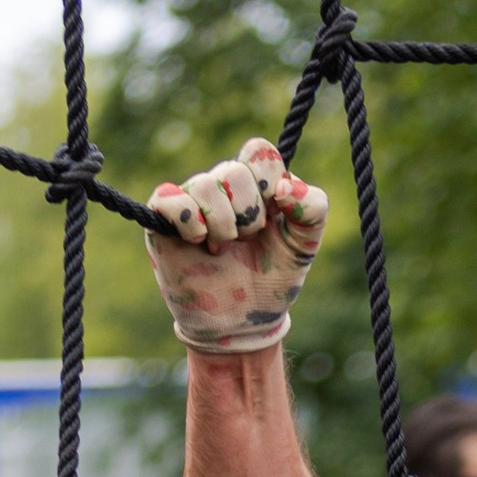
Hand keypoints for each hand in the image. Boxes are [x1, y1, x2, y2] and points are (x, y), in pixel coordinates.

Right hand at [147, 139, 328, 355]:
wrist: (240, 325)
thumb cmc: (270, 282)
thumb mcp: (304, 245)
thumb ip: (313, 208)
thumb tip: (285, 186)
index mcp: (256, 185)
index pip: (259, 152)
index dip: (268, 182)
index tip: (273, 216)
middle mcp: (222, 186)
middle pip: (234, 171)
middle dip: (248, 215)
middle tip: (244, 242)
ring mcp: (192, 202)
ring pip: (204, 185)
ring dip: (221, 226)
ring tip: (221, 250)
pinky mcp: (164, 221)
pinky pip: (169, 198)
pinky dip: (188, 220)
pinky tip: (196, 242)